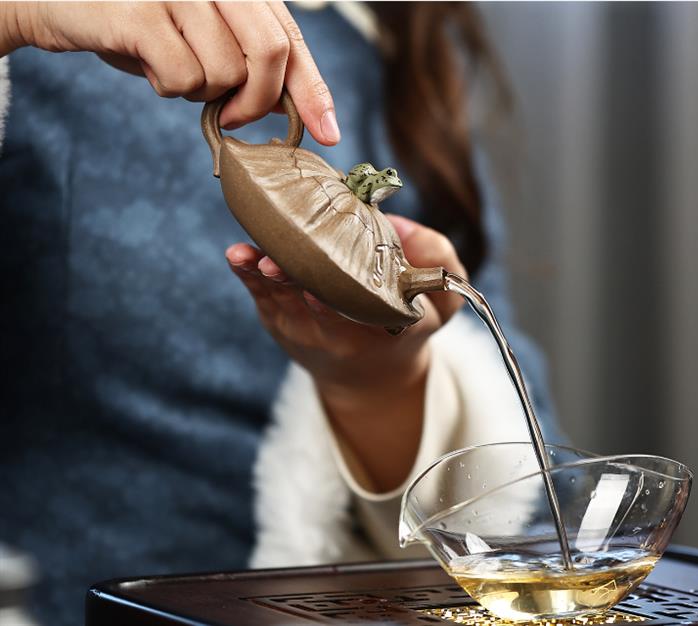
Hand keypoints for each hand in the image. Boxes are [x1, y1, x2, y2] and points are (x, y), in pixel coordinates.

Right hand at [0, 2, 339, 143]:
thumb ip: (248, 57)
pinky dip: (168, 88)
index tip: (329, 133)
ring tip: (170, 65)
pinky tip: (146, 63)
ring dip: (201, 91)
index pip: (291, 38)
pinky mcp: (141, 11)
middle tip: (234, 117)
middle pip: (272, 52)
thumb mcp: (204, 32)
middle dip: (259, 100)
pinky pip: (182, 78)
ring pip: (225, 72)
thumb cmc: (141, 20)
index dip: (314, 90)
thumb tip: (289, 104)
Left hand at [226, 215, 466, 491]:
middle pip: (317, 305)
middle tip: (276, 260)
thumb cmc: (405, 323)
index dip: (346, 296)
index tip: (326, 278)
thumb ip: (437, 259)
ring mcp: (308, 333)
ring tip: (249, 254)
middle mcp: (346, 336)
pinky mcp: (282, 325)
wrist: (368, 375)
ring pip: (285, 300)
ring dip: (265, 276)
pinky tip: (238, 256)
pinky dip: (249, 277)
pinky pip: (264, 299)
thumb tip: (397, 223)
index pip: (372, 311)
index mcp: (391, 327)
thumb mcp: (441, 301)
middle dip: (296, 281)